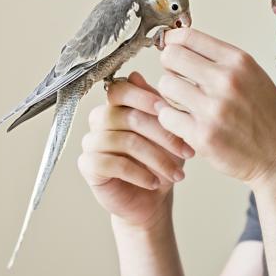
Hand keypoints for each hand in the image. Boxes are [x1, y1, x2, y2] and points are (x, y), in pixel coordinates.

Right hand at [77, 72, 193, 228]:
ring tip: (177, 174)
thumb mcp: (167, 131)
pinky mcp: (88, 165)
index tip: (169, 111)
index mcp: (117, 106)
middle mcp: (99, 120)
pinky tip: (155, 183)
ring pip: (123, 141)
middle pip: (126, 117)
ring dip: (156, 158)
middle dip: (162, 134)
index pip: (120, 89)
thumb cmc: (160, 161)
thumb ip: (156, 105)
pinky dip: (138, 174)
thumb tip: (137, 75)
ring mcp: (91, 142)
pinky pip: (111, 164)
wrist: (152, 200)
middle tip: (187, 151)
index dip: (144, 97)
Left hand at [155, 28, 275, 187]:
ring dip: (168, 95)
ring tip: (182, 103)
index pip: (188, 37)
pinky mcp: (202, 135)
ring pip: (165, 85)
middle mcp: (226, 81)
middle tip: (176, 77)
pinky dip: (170, 119)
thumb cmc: (269, 120)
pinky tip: (183, 122)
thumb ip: (222, 62)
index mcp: (239, 62)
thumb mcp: (254, 77)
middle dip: (169, 66)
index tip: (168, 47)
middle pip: (171, 56)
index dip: (172, 41)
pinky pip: (166, 116)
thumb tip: (183, 45)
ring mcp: (213, 109)